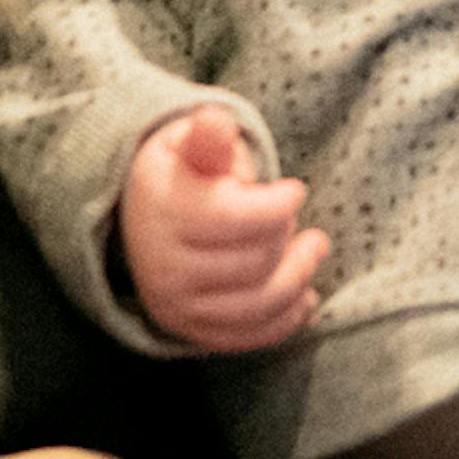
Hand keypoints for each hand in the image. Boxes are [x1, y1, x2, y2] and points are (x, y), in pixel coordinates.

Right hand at [120, 106, 325, 351]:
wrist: (145, 217)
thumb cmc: (181, 171)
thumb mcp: (189, 142)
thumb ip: (209, 136)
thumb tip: (217, 122)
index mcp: (164, 212)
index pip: (239, 219)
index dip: (281, 204)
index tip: (295, 189)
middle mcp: (163, 267)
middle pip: (256, 261)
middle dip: (287, 234)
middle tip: (292, 217)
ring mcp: (176, 305)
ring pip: (259, 303)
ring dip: (300, 276)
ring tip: (313, 249)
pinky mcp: (190, 330)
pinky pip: (248, 336)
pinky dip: (286, 319)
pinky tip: (306, 295)